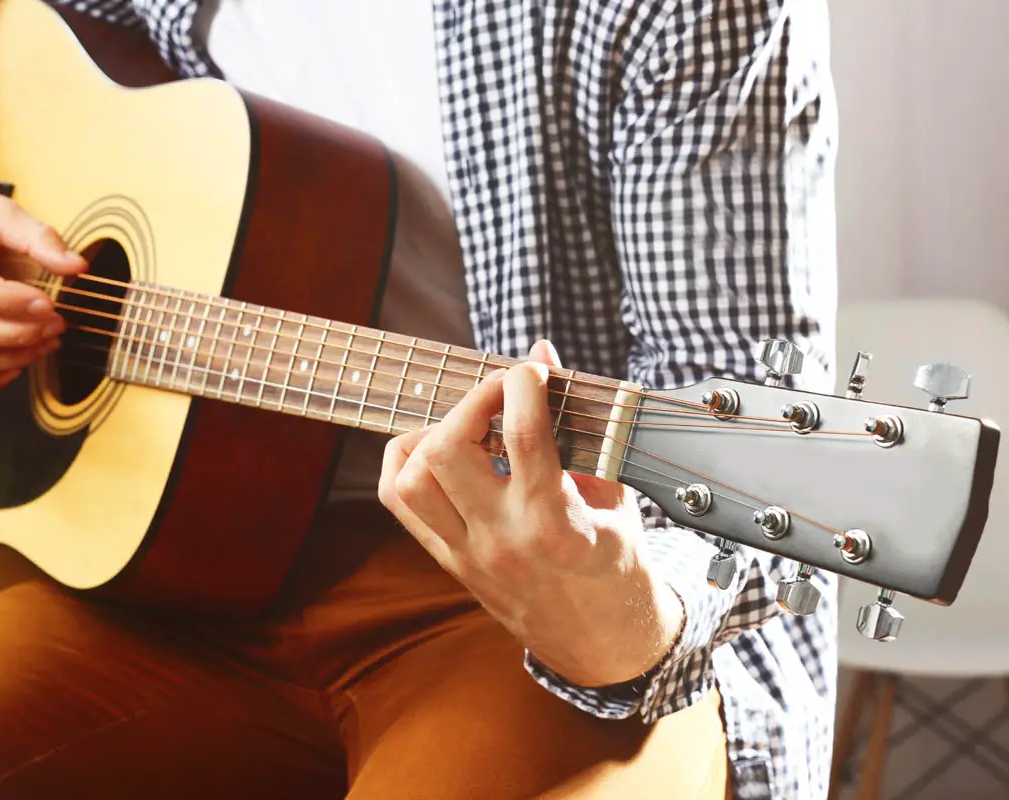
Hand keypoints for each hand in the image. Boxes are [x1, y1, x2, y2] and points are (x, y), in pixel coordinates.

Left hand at [378, 340, 683, 686]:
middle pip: (447, 451)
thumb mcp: (614, 493)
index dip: (520, 384)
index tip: (529, 370)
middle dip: (469, 403)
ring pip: (411, 479)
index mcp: (554, 522)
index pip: (523, 436)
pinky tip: (436, 450)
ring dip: (431, 435)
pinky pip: (399, 502)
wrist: (602, 641)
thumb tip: (542, 354)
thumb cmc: (616, 560)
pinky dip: (405, 464)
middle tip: (498, 394)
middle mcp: (501, 538)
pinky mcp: (448, 560)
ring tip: (468, 426)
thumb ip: (577, 424)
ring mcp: (467, 552)